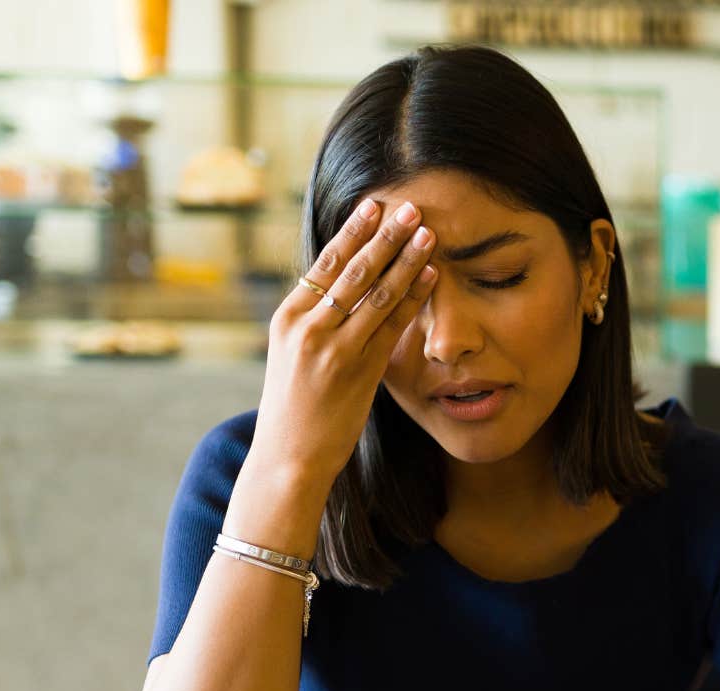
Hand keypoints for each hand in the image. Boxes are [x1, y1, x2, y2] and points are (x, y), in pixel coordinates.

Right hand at [251, 197, 440, 488]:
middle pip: (351, 270)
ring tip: (427, 232)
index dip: (352, 232)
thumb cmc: (295, 407)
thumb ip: (317, 322)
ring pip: (374, 293)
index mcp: (288, 317)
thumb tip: (347, 288)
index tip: (373, 205)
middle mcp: (308, 327)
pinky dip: (413, 296)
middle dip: (384, 235)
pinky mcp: (357, 370)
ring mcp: (333, 348)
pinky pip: (391, 325)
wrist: (288, 456)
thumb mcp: (292, 355)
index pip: (324, 264)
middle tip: (410, 207)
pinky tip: (431, 274)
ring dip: (404, 259)